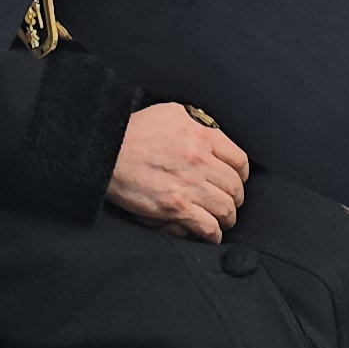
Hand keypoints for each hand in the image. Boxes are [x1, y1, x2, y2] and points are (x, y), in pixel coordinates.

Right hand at [108, 103, 248, 241]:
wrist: (107, 151)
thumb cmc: (135, 130)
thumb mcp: (172, 113)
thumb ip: (197, 122)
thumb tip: (212, 135)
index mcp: (202, 136)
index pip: (239, 160)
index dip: (241, 175)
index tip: (237, 181)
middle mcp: (200, 161)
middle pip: (234, 187)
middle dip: (236, 199)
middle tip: (230, 204)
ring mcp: (189, 186)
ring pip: (225, 209)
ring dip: (227, 218)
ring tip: (222, 221)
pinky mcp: (175, 207)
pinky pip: (207, 226)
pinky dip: (213, 234)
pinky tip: (210, 234)